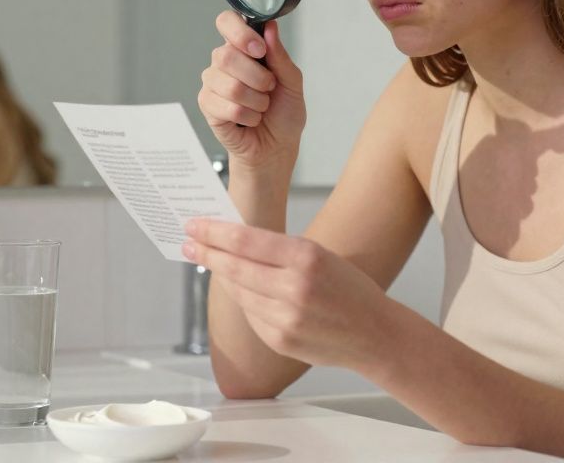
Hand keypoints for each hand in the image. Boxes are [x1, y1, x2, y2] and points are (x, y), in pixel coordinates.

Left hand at [183, 218, 394, 371]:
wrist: (375, 334)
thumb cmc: (349, 290)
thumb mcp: (320, 256)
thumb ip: (278, 251)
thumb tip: (232, 243)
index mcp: (306, 257)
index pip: (245, 240)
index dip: (214, 232)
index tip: (194, 225)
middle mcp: (294, 287)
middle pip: (234, 266)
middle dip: (207, 253)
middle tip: (188, 244)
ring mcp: (286, 317)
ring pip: (239, 292)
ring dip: (223, 277)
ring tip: (211, 262)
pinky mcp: (280, 340)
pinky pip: (250, 315)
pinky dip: (244, 301)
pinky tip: (242, 290)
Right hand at [197, 14, 304, 173]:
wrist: (277, 146)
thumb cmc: (283, 113)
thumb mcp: (292, 82)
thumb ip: (280, 56)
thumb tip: (270, 28)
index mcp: (243, 48)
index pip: (227, 21)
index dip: (240, 33)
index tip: (260, 50)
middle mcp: (224, 62)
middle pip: (226, 55)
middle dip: (258, 77)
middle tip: (269, 88)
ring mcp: (212, 83)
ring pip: (231, 85)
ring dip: (257, 101)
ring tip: (261, 107)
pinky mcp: (207, 105)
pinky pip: (227, 107)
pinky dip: (248, 116)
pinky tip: (250, 118)